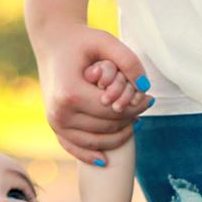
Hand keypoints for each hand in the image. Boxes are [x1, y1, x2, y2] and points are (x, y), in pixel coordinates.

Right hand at [32, 22, 151, 165]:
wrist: (52, 43)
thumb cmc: (81, 40)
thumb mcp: (106, 41)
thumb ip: (129, 61)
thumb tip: (145, 88)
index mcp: (70, 92)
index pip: (112, 111)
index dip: (135, 107)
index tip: (149, 98)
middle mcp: (60, 112)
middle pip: (105, 128)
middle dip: (129, 119)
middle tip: (144, 108)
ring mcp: (55, 122)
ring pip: (94, 141)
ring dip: (118, 136)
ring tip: (134, 121)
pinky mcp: (54, 127)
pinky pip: (74, 148)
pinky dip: (90, 155)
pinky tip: (106, 161)